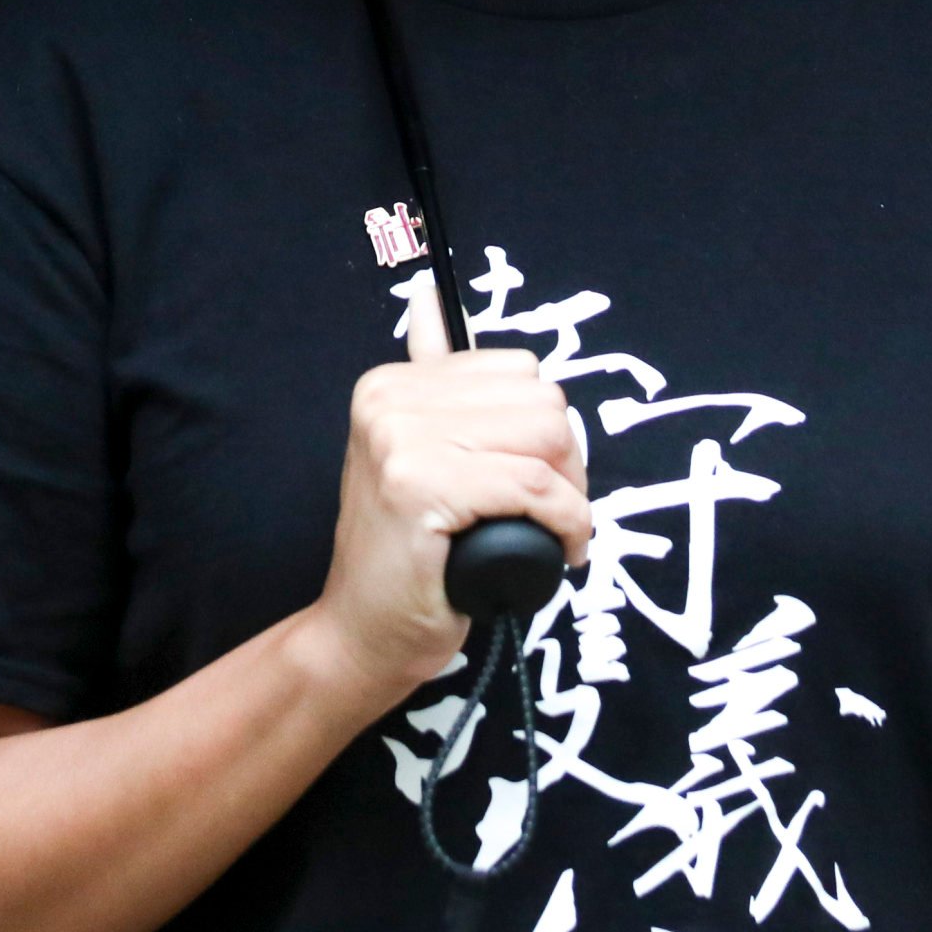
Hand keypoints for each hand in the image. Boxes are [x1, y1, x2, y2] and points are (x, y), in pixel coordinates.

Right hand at [303, 273, 590, 702]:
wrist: (362, 635)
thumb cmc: (406, 558)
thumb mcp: (413, 455)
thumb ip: (429, 377)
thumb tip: (428, 296)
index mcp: (390, 385)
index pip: (520, 373)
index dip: (547, 433)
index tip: (539, 481)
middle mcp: (390, 402)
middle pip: (541, 401)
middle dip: (566, 462)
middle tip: (550, 514)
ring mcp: (401, 443)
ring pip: (546, 440)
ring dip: (570, 496)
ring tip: (549, 533)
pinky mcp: (421, 489)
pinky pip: (536, 488)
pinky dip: (567, 524)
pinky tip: (558, 552)